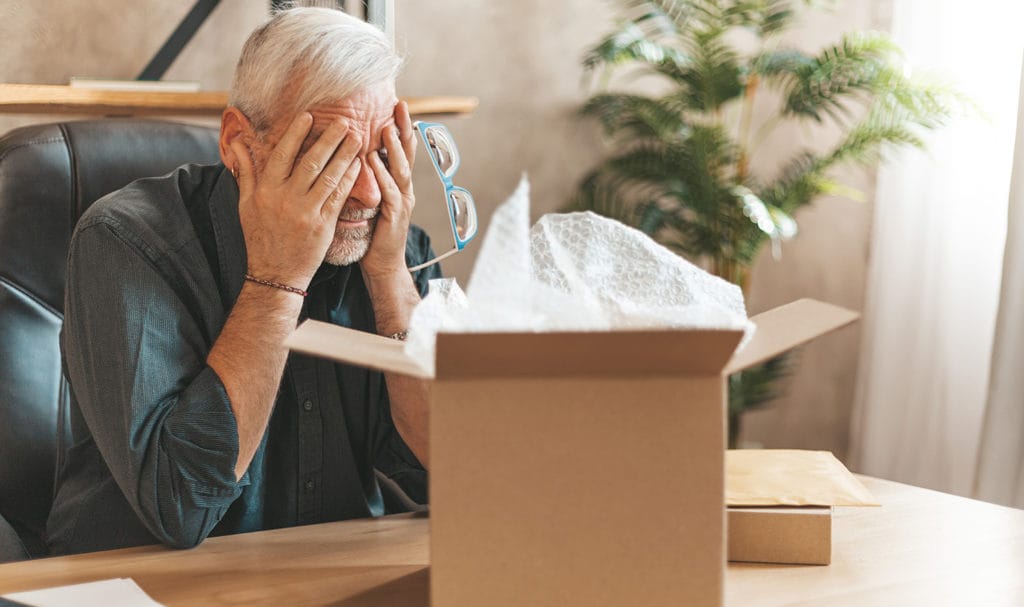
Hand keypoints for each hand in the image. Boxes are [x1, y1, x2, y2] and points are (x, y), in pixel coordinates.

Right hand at [230, 113, 361, 287]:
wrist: (274, 274)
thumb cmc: (259, 237)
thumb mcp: (245, 204)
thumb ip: (246, 171)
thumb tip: (236, 143)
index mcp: (266, 190)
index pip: (283, 154)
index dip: (296, 133)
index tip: (308, 116)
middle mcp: (286, 198)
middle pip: (311, 161)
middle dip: (329, 139)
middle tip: (343, 122)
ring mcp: (306, 212)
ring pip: (329, 176)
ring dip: (345, 155)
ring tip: (356, 138)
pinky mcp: (323, 225)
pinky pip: (338, 197)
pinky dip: (349, 180)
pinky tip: (358, 166)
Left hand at [361, 100, 416, 280]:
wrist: (382, 265)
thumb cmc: (372, 233)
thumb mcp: (371, 199)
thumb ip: (368, 178)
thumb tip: (356, 154)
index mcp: (398, 184)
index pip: (402, 150)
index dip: (401, 127)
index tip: (397, 104)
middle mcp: (404, 190)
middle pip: (407, 154)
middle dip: (403, 129)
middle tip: (400, 106)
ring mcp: (402, 203)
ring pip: (401, 171)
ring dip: (394, 149)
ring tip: (387, 129)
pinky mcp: (395, 218)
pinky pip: (390, 193)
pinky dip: (383, 176)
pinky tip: (375, 161)